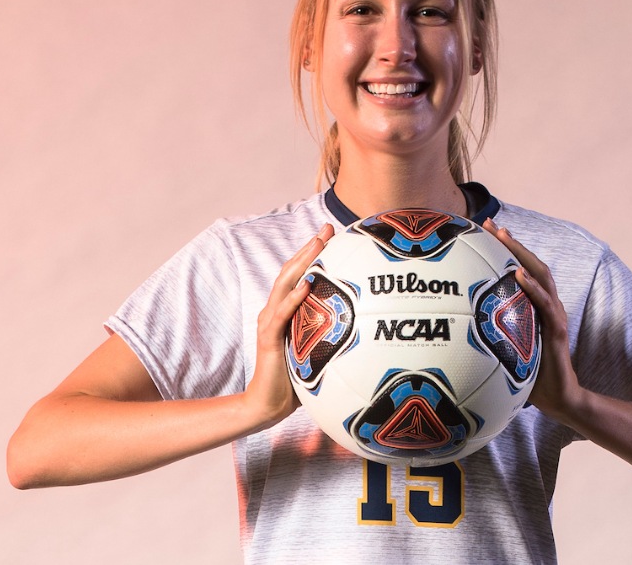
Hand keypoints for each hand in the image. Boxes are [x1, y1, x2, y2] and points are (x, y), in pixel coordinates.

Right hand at [246, 223, 334, 425]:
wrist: (268, 404)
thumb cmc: (294, 379)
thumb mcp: (316, 349)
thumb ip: (329, 334)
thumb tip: (363, 326)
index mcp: (286, 311)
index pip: (299, 275)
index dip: (313, 253)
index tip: (332, 233)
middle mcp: (275, 311)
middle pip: (291, 272)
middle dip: (310, 248)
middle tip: (327, 228)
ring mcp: (271, 323)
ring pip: (285, 285)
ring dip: (301, 263)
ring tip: (317, 244)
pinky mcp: (270, 339)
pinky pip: (282, 315)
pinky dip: (294, 298)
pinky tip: (307, 283)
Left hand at [483, 219, 581, 419]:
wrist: (559, 398)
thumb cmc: (530, 375)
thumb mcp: (506, 348)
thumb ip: (490, 334)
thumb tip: (454, 330)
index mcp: (535, 306)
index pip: (521, 269)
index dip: (506, 249)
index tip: (486, 230)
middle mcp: (547, 304)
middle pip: (531, 264)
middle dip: (512, 242)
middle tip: (492, 224)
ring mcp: (554, 315)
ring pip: (541, 276)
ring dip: (522, 254)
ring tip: (505, 237)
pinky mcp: (557, 330)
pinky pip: (545, 304)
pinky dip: (532, 287)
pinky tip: (518, 274)